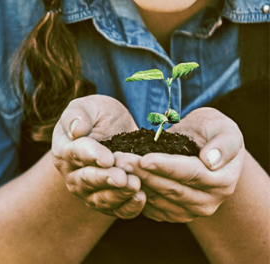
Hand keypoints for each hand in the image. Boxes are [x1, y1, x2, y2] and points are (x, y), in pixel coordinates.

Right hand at [52, 95, 145, 218]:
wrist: (116, 134)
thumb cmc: (100, 118)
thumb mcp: (91, 107)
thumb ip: (78, 115)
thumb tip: (76, 130)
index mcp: (64, 150)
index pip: (75, 154)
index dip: (91, 156)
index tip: (108, 158)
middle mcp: (73, 175)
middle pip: (86, 180)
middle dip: (105, 179)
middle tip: (122, 178)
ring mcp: (88, 192)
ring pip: (101, 199)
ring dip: (118, 194)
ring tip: (136, 185)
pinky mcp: (107, 204)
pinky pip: (117, 211)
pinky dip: (129, 207)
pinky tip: (142, 198)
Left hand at [114, 107, 244, 222]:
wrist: (200, 145)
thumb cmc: (211, 131)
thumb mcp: (223, 127)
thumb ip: (224, 142)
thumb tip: (211, 161)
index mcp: (223, 181)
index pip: (191, 174)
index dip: (166, 167)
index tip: (144, 158)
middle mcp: (208, 202)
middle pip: (171, 189)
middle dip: (143, 173)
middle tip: (120, 159)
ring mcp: (189, 212)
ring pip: (157, 199)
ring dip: (134, 182)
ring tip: (116, 165)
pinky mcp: (172, 214)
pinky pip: (150, 208)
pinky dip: (133, 193)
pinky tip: (119, 178)